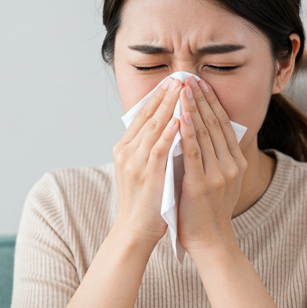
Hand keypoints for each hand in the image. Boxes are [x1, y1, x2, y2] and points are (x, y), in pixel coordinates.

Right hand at [111, 77, 182, 248]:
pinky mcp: (147, 174)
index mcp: (124, 149)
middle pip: (147, 117)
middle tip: (179, 77)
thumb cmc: (145, 202)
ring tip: (182, 89)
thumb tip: (168, 129)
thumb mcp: (143, 170)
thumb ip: (150, 149)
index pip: (142, 116)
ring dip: (169, 106)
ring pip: (153, 127)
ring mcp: (135, 162)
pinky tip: (182, 118)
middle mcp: (126, 152)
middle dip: (164, 96)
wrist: (136, 230)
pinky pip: (160, 147)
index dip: (157, 98)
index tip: (172, 83)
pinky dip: (170, 131)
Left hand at [176, 76, 246, 254]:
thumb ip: (214, 157)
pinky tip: (179, 117)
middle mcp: (231, 164)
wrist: (210, 242)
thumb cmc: (207, 211)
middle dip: (201, 98)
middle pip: (215, 123)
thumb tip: (199, 132)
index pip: (223, 124)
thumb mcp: (219, 180)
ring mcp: (218, 174)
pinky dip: (186, 133)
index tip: (201, 82)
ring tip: (183, 88)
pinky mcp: (201, 184)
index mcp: (235, 162)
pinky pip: (193, 153)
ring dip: (192, 108)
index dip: (212, 101)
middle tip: (190, 76)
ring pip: (204, 133)